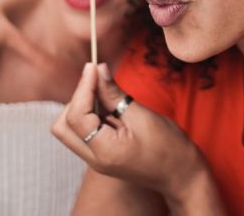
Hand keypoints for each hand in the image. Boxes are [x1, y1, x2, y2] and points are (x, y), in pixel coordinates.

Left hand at [52, 63, 224, 213]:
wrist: (181, 175)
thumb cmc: (169, 148)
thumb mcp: (143, 117)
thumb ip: (116, 95)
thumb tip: (99, 69)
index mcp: (105, 152)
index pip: (76, 116)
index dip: (83, 87)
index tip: (94, 67)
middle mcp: (94, 159)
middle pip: (62, 126)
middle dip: (76, 99)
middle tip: (98, 81)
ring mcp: (96, 160)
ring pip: (70, 128)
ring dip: (83, 106)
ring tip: (107, 93)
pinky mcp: (101, 155)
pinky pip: (84, 131)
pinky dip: (91, 114)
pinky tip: (110, 104)